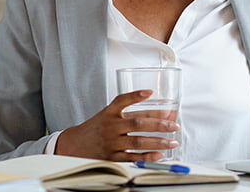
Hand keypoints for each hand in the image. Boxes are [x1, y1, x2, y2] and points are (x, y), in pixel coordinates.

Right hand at [55, 90, 179, 160]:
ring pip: (138, 141)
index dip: (136, 95)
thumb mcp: (109, 114)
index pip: (123, 100)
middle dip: (159, 124)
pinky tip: (159, 154)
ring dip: (158, 142)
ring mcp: (112, 142)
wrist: (75, 145)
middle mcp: (111, 126)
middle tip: (174, 125)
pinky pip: (133, 157)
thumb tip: (161, 111)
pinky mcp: (112, 157)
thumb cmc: (98, 127)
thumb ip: (129, 111)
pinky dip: (147, 156)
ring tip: (172, 142)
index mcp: (110, 112)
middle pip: (137, 123)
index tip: (150, 92)